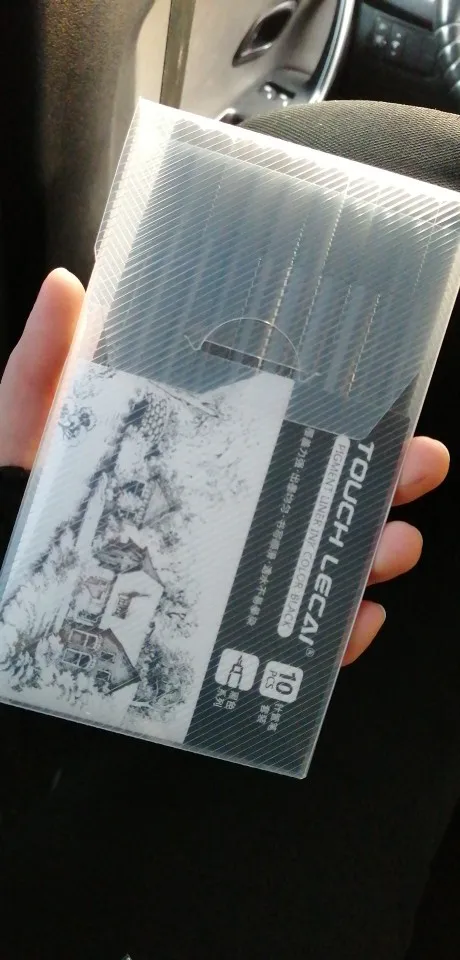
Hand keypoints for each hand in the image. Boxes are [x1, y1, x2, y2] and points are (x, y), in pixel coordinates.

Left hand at [0, 271, 449, 665]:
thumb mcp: (25, 437)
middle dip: (379, 484)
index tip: (381, 398)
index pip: (274, 439)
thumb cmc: (14, 523)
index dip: (332, 419)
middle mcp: (217, 527)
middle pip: (313, 502)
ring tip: (393, 543)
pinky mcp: (220, 658)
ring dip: (368, 557)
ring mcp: (224, 593)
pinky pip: (291, 655)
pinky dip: (332, 642)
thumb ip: (44, 370)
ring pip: (316, 574)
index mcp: (189, 470)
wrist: (3, 638)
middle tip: (418, 464)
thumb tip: (66, 285)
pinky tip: (357, 620)